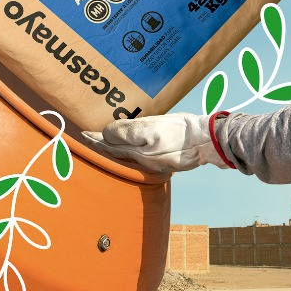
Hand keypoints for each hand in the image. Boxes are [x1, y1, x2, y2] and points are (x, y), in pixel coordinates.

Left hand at [83, 112, 230, 173]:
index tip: (81, 135)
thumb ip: (126, 132)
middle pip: (115, 153)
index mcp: (138, 154)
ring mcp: (154, 161)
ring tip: (102, 141)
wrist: (208, 141)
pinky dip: (128, 149)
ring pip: (126, 155)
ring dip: (113, 148)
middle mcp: (143, 161)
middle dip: (101, 146)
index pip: (109, 148)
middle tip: (87, 138)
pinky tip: (128, 144)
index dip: (95, 140)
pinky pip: (139, 154)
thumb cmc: (180, 132)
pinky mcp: (164, 158)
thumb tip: (106, 134)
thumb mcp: (151, 128)